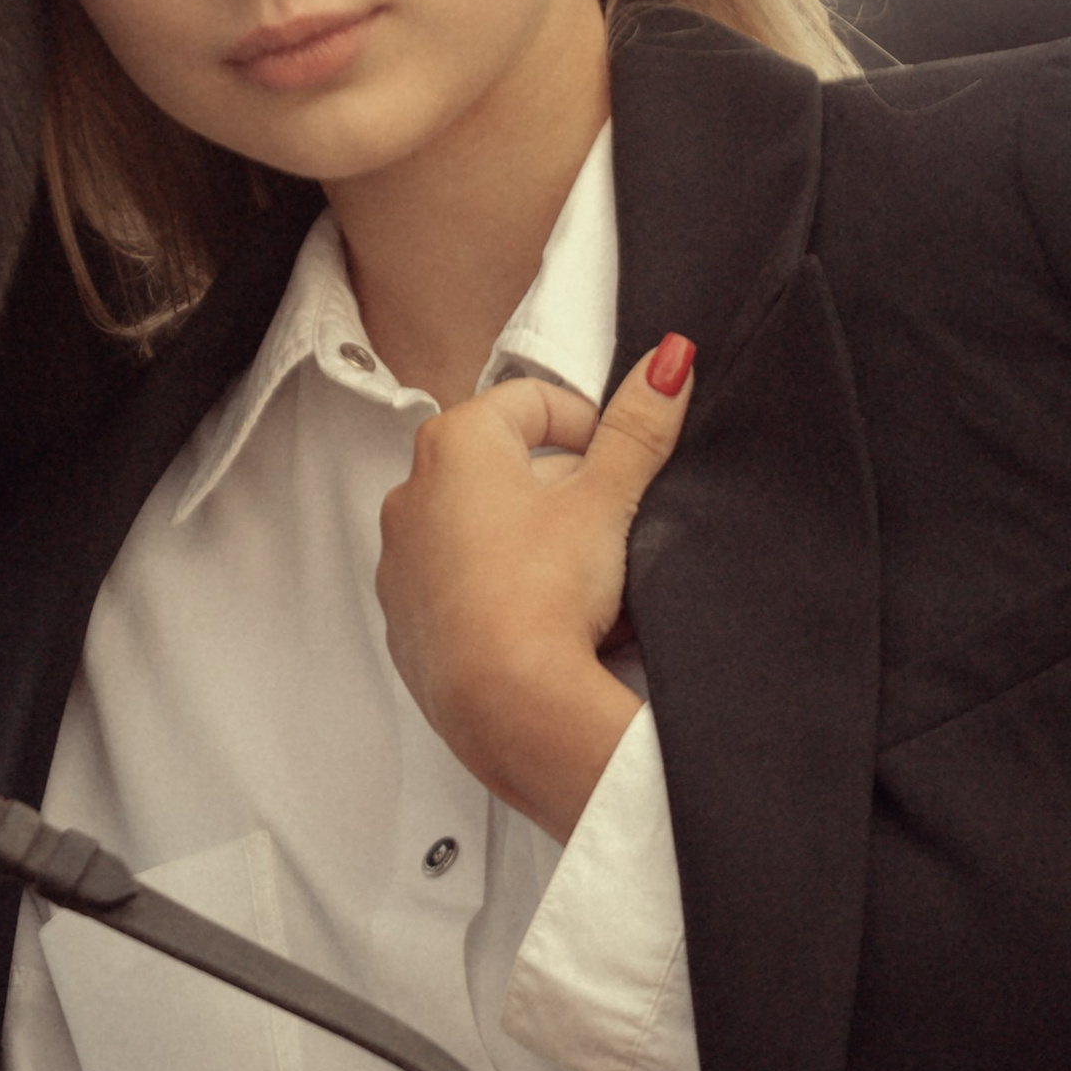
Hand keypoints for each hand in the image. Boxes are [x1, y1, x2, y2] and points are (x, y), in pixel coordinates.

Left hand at [375, 340, 694, 839]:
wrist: (508, 707)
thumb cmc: (545, 593)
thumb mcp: (606, 500)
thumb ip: (638, 428)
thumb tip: (668, 362)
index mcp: (454, 444)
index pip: (530, 400)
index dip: (587, 423)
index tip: (619, 460)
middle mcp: (411, 495)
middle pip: (506, 466)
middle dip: (565, 490)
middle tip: (611, 526)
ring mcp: (403, 563)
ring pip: (483, 530)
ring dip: (535, 543)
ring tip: (588, 583)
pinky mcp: (408, 623)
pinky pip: (464, 588)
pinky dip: (503, 592)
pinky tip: (550, 623)